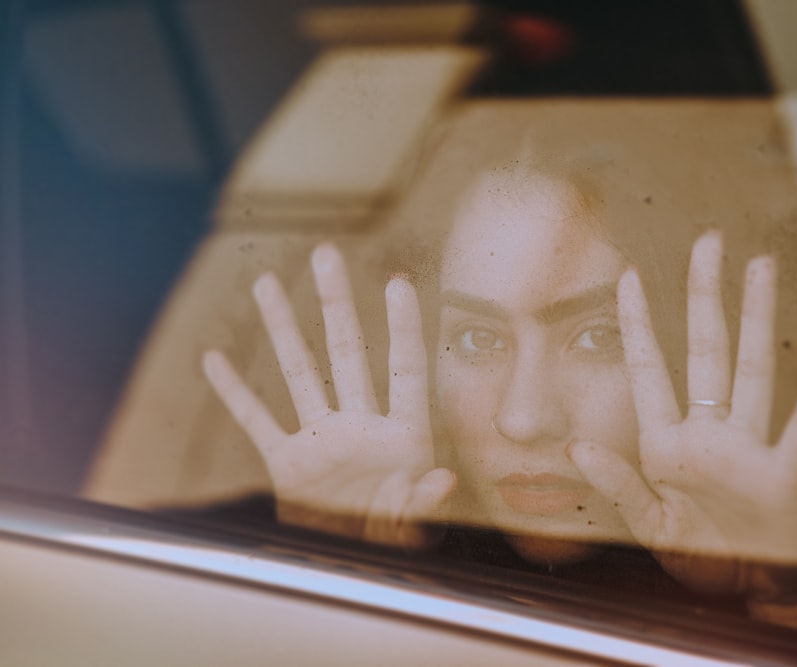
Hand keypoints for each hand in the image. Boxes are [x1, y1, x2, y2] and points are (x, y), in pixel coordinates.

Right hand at [203, 244, 454, 547]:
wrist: (355, 571)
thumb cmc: (396, 542)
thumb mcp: (414, 522)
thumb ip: (425, 500)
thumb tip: (444, 478)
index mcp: (402, 434)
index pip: (404, 367)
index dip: (402, 326)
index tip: (396, 281)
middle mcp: (360, 425)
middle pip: (347, 351)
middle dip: (335, 303)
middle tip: (327, 253)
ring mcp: (322, 439)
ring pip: (299, 372)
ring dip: (282, 328)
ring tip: (267, 282)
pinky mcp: (288, 464)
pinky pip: (258, 422)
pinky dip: (235, 394)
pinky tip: (214, 359)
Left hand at [569, 232, 796, 629]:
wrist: (752, 591)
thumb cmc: (703, 555)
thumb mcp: (650, 524)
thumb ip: (616, 486)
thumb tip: (574, 448)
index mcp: (667, 445)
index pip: (649, 370)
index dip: (637, 323)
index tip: (626, 273)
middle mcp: (708, 434)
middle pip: (706, 352)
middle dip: (704, 297)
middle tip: (708, 240)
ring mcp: (747, 449)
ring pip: (753, 371)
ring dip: (758, 319)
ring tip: (761, 266)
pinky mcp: (782, 475)